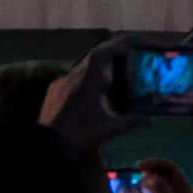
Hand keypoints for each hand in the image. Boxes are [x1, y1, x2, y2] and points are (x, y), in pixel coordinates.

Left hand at [40, 36, 146, 155]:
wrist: (43, 148)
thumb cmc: (77, 137)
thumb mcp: (107, 130)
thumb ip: (130, 122)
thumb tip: (149, 120)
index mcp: (87, 83)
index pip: (102, 53)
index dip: (118, 44)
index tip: (132, 44)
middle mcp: (73, 77)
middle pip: (94, 58)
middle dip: (111, 56)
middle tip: (127, 59)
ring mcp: (60, 83)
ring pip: (83, 68)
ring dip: (98, 71)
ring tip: (110, 83)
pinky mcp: (52, 91)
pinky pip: (72, 78)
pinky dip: (85, 80)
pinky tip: (89, 96)